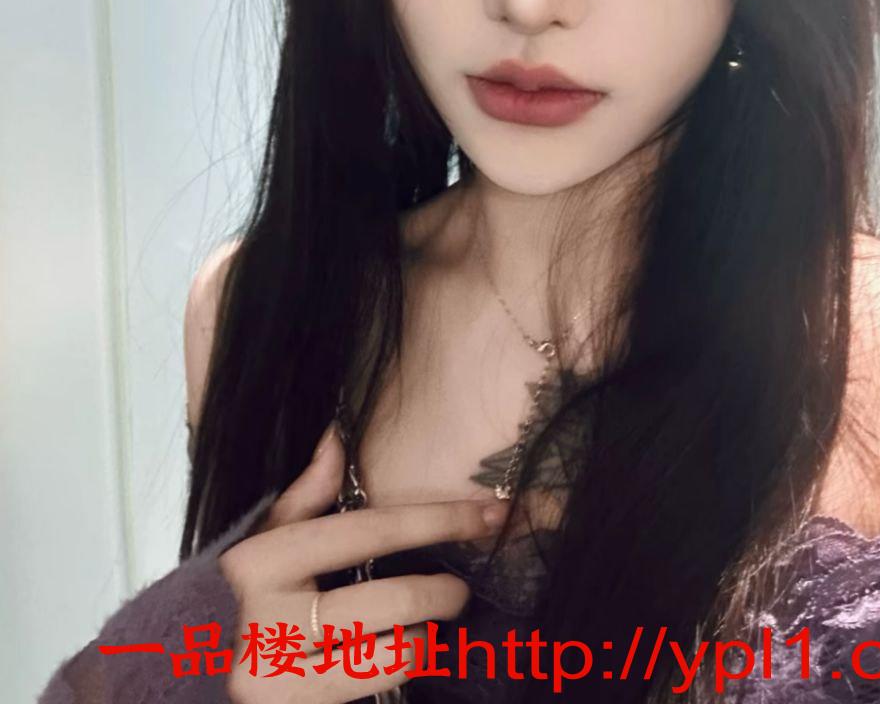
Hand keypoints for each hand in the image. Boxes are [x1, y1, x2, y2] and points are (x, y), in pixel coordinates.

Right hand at [217, 421, 508, 701]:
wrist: (158, 680)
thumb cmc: (217, 600)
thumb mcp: (252, 542)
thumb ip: (302, 498)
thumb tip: (339, 437)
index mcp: (266, 561)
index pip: (369, 531)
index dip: (435, 520)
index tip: (485, 514)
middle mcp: (272, 620)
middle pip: (389, 601)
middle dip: (439, 593)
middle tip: (460, 589)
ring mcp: (281, 679)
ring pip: (386, 658)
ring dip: (422, 640)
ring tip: (431, 630)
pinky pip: (367, 691)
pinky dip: (394, 670)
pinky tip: (402, 656)